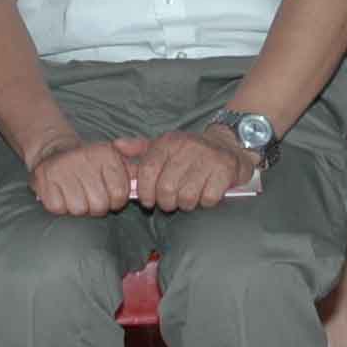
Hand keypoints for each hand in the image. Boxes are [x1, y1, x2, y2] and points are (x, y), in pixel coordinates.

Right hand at [28, 132, 134, 217]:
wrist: (54, 151)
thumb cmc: (90, 163)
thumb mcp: (114, 158)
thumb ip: (134, 166)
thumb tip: (142, 177)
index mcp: (106, 154)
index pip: (120, 194)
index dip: (115, 201)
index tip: (108, 194)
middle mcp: (84, 157)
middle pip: (99, 205)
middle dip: (96, 206)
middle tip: (89, 195)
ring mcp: (62, 168)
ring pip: (79, 209)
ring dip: (78, 207)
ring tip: (75, 194)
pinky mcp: (44, 178)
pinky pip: (58, 208)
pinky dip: (60, 206)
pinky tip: (61, 194)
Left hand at [133, 126, 256, 211]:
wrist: (230, 145)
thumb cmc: (191, 152)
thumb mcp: (165, 146)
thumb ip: (139, 148)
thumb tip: (116, 146)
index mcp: (168, 142)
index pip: (148, 171)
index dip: (146, 192)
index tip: (149, 201)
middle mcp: (187, 147)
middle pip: (166, 189)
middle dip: (167, 202)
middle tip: (172, 201)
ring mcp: (207, 158)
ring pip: (187, 196)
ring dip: (187, 204)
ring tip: (189, 198)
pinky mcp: (225, 169)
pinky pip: (208, 198)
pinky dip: (206, 202)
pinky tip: (206, 194)